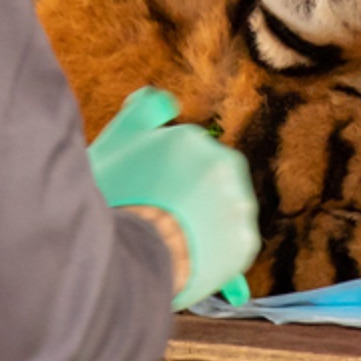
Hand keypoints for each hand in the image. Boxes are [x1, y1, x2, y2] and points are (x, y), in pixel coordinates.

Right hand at [88, 87, 258, 307]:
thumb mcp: (116, 142)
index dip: (158, 176)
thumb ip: (142, 111)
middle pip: (204, 179)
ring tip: (170, 243)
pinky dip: (214, 252)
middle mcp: (222, 164)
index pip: (177, 154)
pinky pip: (229, 246)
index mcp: (190, 138)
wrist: (128, 259)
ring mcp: (238, 204)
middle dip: (186, 196)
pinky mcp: (246, 242)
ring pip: (220, 211)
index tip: (144, 194)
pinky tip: (186, 260)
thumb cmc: (114, 200)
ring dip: (203, 222)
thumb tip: (167, 100)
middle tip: (156, 219)